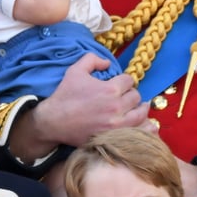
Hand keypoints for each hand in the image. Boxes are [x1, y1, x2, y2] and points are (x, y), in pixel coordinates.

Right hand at [11, 54, 146, 160]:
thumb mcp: (75, 70)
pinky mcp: (114, 137)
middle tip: (124, 97)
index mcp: (110, 89)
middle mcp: (117, 107)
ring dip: (140, 109)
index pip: (129, 80)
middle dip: (130, 94)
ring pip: (140, 114)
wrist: (53, 122)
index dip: (124, 81)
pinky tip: (140, 124)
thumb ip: (92, 59)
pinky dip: (142, 127)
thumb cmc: (65, 96)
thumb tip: (108, 63)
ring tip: (137, 108)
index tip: (119, 84)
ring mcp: (117, 124)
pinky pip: (137, 132)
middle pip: (136, 96)